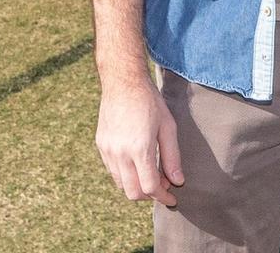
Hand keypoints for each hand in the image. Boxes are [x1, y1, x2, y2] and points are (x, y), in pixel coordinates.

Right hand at [96, 80, 183, 205]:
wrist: (124, 82)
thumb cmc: (150, 101)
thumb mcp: (168, 126)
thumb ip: (172, 157)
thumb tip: (178, 181)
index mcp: (139, 148)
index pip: (150, 187)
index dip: (163, 197)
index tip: (173, 198)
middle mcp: (120, 153)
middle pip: (133, 192)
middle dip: (150, 195)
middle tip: (163, 186)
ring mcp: (108, 150)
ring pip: (121, 184)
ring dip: (137, 186)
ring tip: (152, 174)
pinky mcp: (101, 146)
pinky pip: (113, 171)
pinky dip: (126, 175)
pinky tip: (137, 163)